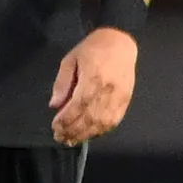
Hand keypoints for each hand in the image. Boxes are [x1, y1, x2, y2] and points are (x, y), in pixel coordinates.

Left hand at [50, 26, 137, 144]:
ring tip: (72, 139)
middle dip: (74, 130)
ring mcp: (120, 96)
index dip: (67, 119)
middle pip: (91, 117)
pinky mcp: (126, 100)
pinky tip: (90, 134)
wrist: (121, 42)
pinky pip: (115, 120)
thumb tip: (55, 105)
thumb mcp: (70, 60)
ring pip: (104, 122)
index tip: (55, 127)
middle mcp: (109, 90)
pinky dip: (102, 130)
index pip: (79, 105)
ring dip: (87, 134)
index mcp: (94, 78)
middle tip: (60, 138)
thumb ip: (62, 83)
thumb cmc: (92, 49)